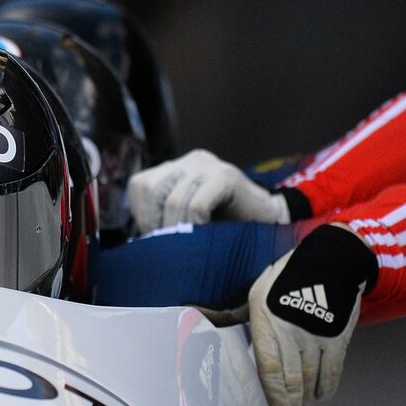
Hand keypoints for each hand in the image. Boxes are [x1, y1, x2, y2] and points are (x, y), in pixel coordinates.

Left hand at [127, 149, 290, 233]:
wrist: (268, 222)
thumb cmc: (224, 226)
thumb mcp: (185, 220)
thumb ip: (163, 219)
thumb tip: (137, 239)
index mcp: (175, 168)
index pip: (141, 185)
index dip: (144, 215)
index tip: (158, 236)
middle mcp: (190, 160)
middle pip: (154, 191)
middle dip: (158, 224)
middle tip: (172, 244)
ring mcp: (208, 165)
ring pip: (174, 199)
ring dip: (178, 229)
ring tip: (189, 243)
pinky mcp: (226, 176)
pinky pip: (197, 204)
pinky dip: (196, 225)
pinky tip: (206, 233)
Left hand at [246, 225, 374, 405]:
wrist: (332, 260)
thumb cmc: (286, 279)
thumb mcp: (256, 294)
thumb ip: (240, 319)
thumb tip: (209, 330)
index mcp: (266, 323)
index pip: (266, 370)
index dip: (268, 399)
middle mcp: (291, 332)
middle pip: (289, 383)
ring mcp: (316, 336)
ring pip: (311, 381)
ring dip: (306, 404)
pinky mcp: (338, 338)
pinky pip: (332, 372)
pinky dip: (326, 389)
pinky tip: (319, 400)